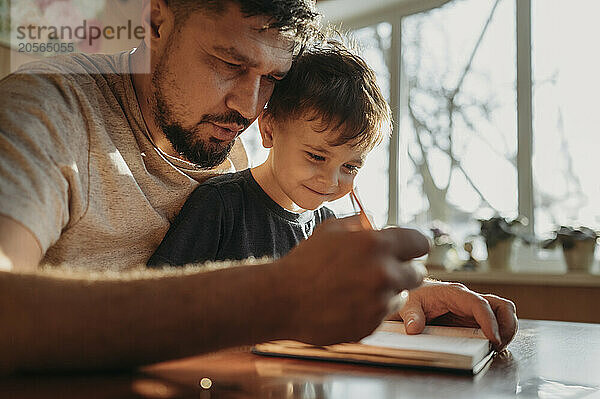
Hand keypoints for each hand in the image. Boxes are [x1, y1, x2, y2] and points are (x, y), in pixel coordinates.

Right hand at [276, 216, 428, 345]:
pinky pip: (383, 315)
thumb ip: (360, 224)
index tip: (408, 250)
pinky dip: (371, 309)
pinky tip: (348, 303)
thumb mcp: (330, 230)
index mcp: (377, 245)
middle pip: (418, 274)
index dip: (413, 245)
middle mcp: (384, 274)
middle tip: (384, 270)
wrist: (282, 299)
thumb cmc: (304, 263)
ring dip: (387, 291)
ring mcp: (378, 303)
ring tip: (358, 288)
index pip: (420, 243)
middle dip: (404, 269)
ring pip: (401, 296)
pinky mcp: (371, 325)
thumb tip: (376, 223)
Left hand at [393, 281, 517, 350]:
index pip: (479, 304)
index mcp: (454, 294)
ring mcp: (474, 310)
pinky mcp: (474, 320)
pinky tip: (490, 347)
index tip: (493, 338)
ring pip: (503, 313)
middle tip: (499, 345)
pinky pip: (495, 323)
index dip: (489, 321)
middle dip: (507, 325)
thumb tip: (414, 328)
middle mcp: (469, 300)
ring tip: (497, 348)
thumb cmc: (414, 296)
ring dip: (507, 330)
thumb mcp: (408, 304)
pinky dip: (499, 334)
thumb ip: (411, 316)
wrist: (414, 295)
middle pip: (501, 305)